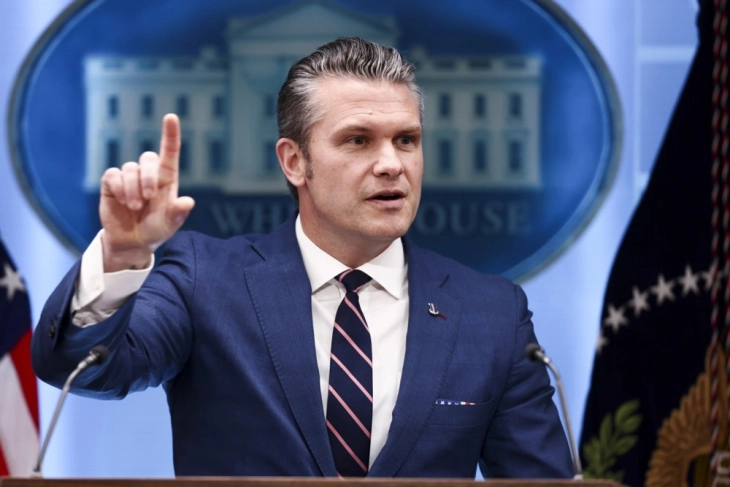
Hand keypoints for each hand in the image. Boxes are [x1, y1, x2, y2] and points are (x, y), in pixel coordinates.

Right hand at [99, 114, 194, 271]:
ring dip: (132, 189)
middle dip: (148, 177)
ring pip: (129, 169)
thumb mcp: (170, 225)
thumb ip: (177, 213)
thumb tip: (188, 202)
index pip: (170, 152)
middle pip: (148, 158)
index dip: (170, 134)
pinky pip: (113, 175)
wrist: (132, 241)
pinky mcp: (112, 183)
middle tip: (148, 198)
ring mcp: (129, 177)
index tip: (171, 117)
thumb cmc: (156, 229)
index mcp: (167, 179)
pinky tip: (123, 202)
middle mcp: (149, 174)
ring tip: (134, 207)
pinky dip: (119, 189)